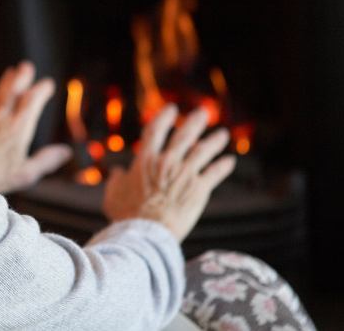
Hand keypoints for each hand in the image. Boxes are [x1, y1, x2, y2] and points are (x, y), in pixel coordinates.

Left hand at [0, 61, 71, 193]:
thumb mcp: (26, 173)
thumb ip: (46, 160)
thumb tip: (65, 152)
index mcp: (18, 128)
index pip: (32, 101)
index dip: (41, 90)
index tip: (48, 84)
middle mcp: (1, 119)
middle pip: (12, 91)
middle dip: (21, 77)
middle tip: (26, 66)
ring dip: (4, 83)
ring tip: (10, 73)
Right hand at [101, 104, 235, 241]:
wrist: (146, 234)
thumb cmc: (126, 215)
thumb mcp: (113, 195)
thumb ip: (116, 181)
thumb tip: (118, 173)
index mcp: (145, 160)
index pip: (155, 130)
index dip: (164, 117)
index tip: (172, 109)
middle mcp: (166, 162)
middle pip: (184, 135)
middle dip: (195, 122)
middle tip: (203, 113)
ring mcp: (185, 174)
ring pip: (203, 151)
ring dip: (214, 141)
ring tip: (223, 134)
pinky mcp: (199, 189)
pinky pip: (214, 173)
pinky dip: (223, 166)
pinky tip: (230, 161)